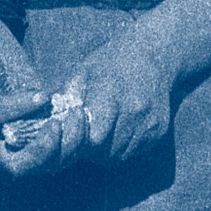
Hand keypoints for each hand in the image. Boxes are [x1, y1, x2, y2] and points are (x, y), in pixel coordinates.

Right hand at [0, 91, 77, 177]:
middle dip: (71, 137)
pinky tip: (82, 109)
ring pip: (71, 154)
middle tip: (76, 110)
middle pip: (58, 161)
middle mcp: (30, 164)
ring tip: (81, 108)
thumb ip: (7, 107)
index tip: (54, 122)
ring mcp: (46, 157)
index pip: (33, 162)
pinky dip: (82, 129)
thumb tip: (43, 99)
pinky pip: (76, 144)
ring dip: (80, 132)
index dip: (46, 145)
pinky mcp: (58, 146)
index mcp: (10, 162)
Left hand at [59, 43, 178, 163]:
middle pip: (105, 150)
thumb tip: (51, 124)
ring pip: (119, 155)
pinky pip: (135, 152)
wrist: (152, 55)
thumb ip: (67, 99)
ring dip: (105, 151)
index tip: (75, 129)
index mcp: (112, 95)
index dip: (80, 139)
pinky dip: (122, 147)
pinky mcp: (159, 130)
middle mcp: (135, 111)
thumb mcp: (83, 72)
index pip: (94, 137)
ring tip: (100, 132)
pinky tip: (117, 131)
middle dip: (90, 148)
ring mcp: (149, 123)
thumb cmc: (110, 62)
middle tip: (84, 134)